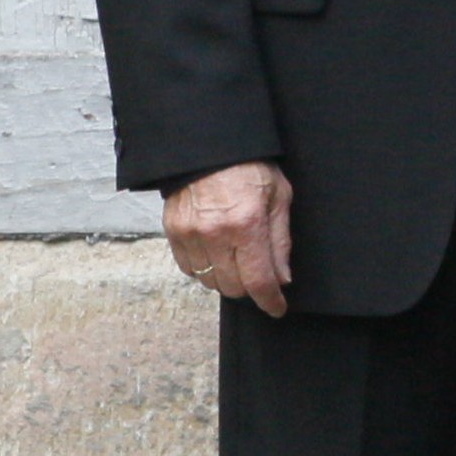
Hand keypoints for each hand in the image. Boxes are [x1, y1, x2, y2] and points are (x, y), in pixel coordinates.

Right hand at [164, 161, 294, 316]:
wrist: (208, 147)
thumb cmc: (250, 168)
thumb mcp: (279, 198)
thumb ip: (280, 241)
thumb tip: (282, 278)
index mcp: (247, 225)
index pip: (258, 280)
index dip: (270, 301)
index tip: (277, 308)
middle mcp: (215, 234)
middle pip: (232, 287)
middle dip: (250, 288)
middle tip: (258, 276)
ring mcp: (190, 234)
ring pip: (208, 281)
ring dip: (225, 279)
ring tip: (237, 260)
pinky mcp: (173, 232)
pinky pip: (188, 268)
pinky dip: (204, 269)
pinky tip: (216, 254)